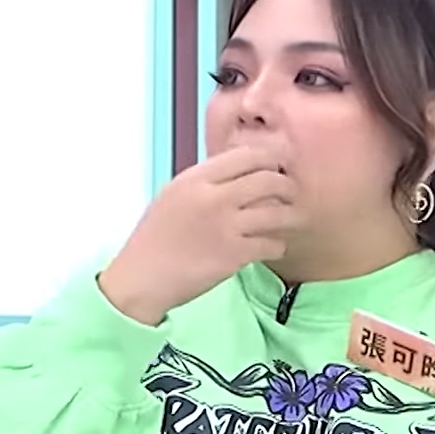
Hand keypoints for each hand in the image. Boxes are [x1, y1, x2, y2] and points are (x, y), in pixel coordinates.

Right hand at [98, 147, 300, 324]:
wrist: (142, 277)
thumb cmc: (155, 237)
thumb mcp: (174, 195)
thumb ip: (205, 182)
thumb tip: (241, 172)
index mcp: (196, 179)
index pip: (247, 155)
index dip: (271, 158)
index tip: (279, 166)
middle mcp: (213, 198)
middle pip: (268, 179)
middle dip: (287, 186)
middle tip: (292, 193)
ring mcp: (225, 227)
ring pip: (277, 212)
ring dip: (291, 215)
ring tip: (293, 219)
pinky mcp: (233, 256)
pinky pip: (271, 244)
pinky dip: (279, 245)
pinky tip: (275, 246)